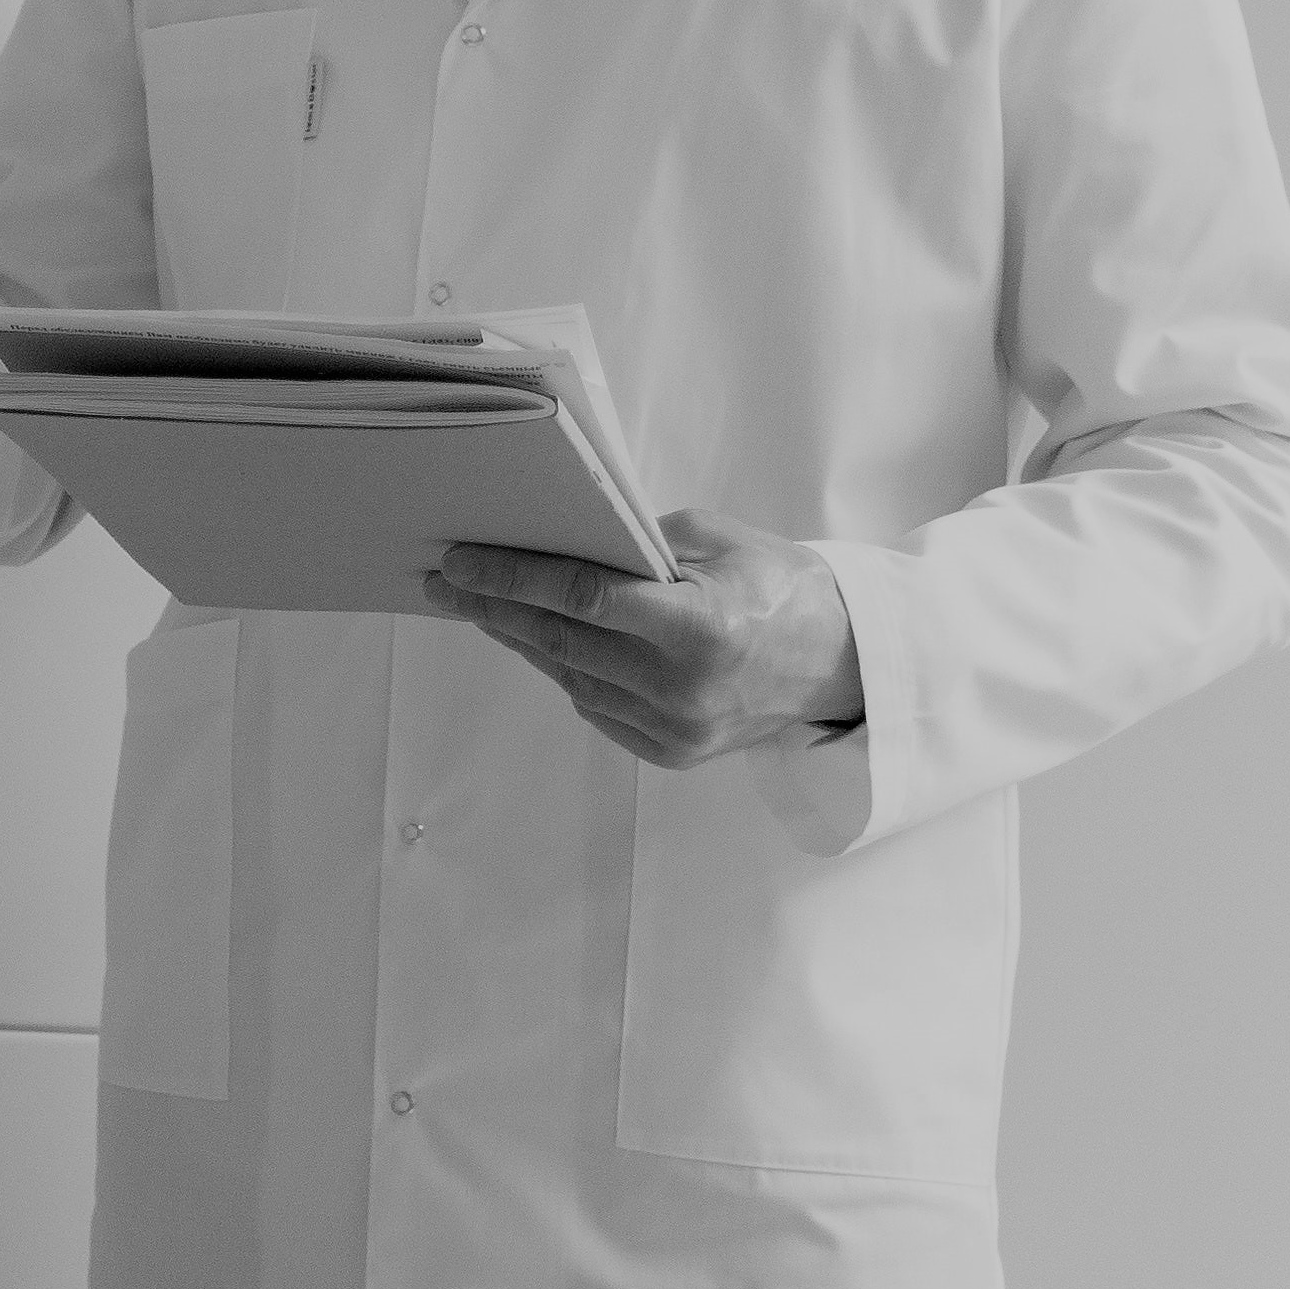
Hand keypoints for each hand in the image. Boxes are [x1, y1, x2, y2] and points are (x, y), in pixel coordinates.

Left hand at [426, 511, 865, 765]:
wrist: (846, 665)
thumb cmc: (784, 588)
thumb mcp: (720, 540)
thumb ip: (640, 538)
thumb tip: (563, 536)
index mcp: (697, 627)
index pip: (581, 597)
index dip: (512, 577)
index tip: (459, 561)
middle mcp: (681, 687)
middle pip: (560, 641)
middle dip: (493, 607)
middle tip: (443, 580)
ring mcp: (674, 728)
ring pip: (569, 677)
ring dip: (520, 639)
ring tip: (478, 606)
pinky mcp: (671, 752)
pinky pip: (595, 706)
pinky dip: (564, 671)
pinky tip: (537, 641)